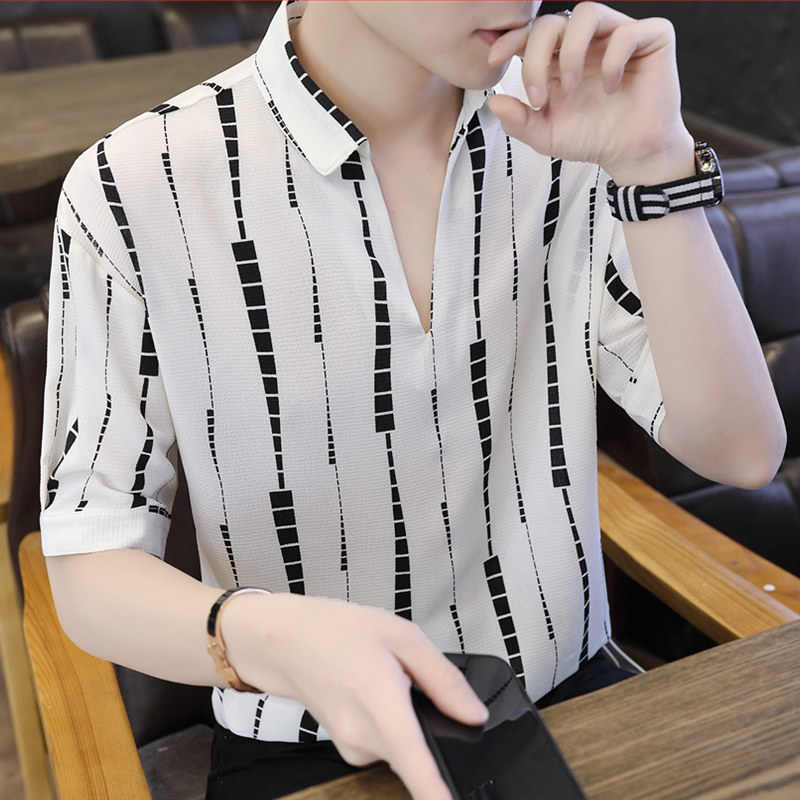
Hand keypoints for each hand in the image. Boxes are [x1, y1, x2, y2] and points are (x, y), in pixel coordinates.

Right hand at [221, 593, 487, 799]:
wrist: (285, 642)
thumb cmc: (336, 631)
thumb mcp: (401, 636)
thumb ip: (444, 679)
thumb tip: (474, 714)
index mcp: (382, 704)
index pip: (417, 767)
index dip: (439, 795)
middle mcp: (365, 738)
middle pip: (419, 753)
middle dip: (430, 726)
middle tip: (410, 680)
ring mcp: (354, 750)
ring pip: (404, 747)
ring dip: (407, 720)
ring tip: (387, 678)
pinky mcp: (349, 751)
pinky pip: (386, 744)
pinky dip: (390, 722)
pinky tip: (374, 690)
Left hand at [487, 2, 694, 183]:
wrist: (630, 154)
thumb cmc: (591, 139)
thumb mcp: (546, 136)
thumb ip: (519, 121)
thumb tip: (494, 102)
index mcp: (560, 57)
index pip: (533, 33)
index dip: (512, 39)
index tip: (494, 60)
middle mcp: (587, 42)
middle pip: (553, 21)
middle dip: (536, 55)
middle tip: (538, 96)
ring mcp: (617, 36)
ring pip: (588, 12)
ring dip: (571, 50)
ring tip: (571, 86)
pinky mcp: (651, 39)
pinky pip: (627, 32)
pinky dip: (613, 60)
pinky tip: (610, 87)